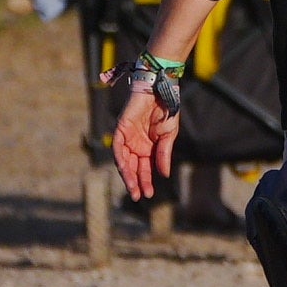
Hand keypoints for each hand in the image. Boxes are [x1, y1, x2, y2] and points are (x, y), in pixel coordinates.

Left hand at [108, 77, 179, 198]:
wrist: (160, 90)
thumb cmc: (166, 110)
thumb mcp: (168, 136)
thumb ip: (163, 155)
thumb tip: (164, 175)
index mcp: (148, 148)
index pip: (145, 168)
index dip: (146, 181)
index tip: (148, 194)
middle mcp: (136, 145)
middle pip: (133, 168)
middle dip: (135, 182)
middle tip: (138, 196)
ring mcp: (128, 137)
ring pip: (124, 161)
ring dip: (127, 175)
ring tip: (132, 188)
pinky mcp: (121, 129)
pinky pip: (117, 147)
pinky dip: (120, 159)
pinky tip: (125, 170)